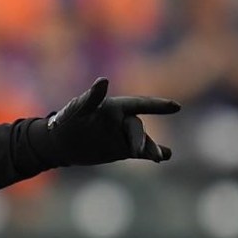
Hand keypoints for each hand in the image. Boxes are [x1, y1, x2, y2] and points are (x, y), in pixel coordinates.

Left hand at [47, 77, 179, 165]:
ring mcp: (123, 135)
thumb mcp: (78, 109)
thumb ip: (92, 97)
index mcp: (114, 106)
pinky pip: (142, 152)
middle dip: (141, 138)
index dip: (157, 105)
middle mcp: (122, 120)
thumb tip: (103, 80)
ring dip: (152, 147)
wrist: (60, 143)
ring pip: (143, 140)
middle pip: (137, 127)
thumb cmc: (67, 121)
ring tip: (159, 157)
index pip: (139, 104)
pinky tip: (165, 156)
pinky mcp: (122, 150)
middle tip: (138, 151)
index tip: (176, 107)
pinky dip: (153, 153)